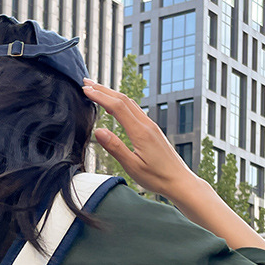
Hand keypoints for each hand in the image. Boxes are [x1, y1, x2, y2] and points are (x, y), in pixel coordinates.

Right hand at [82, 79, 199, 200]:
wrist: (179, 181)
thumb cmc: (157, 177)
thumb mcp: (132, 166)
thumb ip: (115, 147)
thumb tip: (99, 131)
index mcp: (140, 132)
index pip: (117, 106)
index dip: (100, 96)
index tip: (85, 90)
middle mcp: (147, 125)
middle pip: (123, 99)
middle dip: (103, 89)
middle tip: (87, 83)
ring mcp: (151, 126)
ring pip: (129, 103)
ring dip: (112, 94)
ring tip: (98, 90)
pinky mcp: (152, 130)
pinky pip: (135, 110)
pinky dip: (121, 103)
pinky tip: (115, 106)